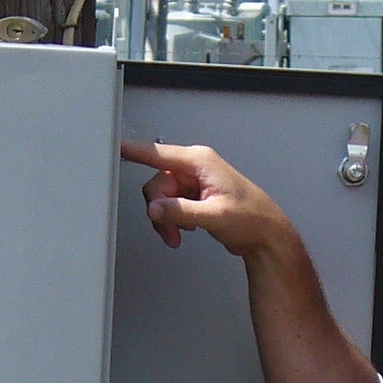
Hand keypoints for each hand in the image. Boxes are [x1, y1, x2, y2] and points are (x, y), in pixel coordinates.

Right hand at [120, 139, 292, 257]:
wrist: (267, 235)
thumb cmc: (253, 220)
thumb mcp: (215, 216)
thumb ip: (180, 212)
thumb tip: (155, 208)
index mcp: (201, 162)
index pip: (159, 153)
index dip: (134, 151)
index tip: (115, 147)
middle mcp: (196, 167)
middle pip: (157, 182)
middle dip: (160, 208)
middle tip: (170, 228)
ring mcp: (195, 182)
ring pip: (162, 196)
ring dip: (166, 218)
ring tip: (180, 234)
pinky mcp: (196, 195)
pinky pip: (171, 204)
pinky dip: (173, 219)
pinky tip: (186, 229)